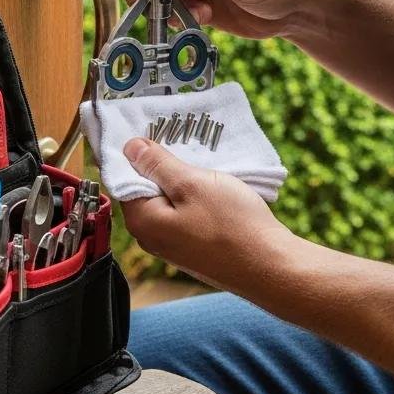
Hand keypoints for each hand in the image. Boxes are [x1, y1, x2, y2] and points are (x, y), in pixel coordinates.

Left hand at [120, 137, 294, 294]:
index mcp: (142, 220)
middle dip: (160, 162)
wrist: (270, 266)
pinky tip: (210, 181)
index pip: (123, 176)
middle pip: (145, 187)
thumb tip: (129, 148)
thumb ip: (158, 165)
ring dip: (180, 177)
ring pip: (167, 198)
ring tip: (199, 156)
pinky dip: (192, 194)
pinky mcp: (192, 246)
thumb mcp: (192, 183)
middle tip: (179, 136)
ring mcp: (172, 244)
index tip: (152, 127)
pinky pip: (183, 211)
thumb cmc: (232, 225)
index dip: (136, 150)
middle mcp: (151, 236)